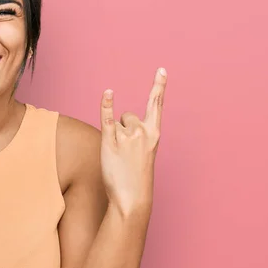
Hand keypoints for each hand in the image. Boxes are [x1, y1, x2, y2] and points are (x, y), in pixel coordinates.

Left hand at [99, 68, 166, 215]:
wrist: (132, 198)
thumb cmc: (137, 177)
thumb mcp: (145, 153)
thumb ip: (139, 135)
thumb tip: (122, 121)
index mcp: (154, 134)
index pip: (156, 105)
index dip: (159, 86)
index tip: (161, 70)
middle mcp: (143, 131)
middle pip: (129, 115)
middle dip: (126, 129)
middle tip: (128, 153)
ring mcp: (127, 135)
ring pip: (117, 122)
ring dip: (115, 135)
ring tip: (119, 156)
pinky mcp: (110, 140)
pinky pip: (107, 118)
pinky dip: (106, 105)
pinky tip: (108, 94)